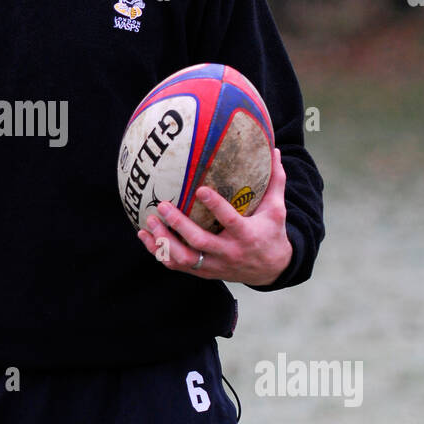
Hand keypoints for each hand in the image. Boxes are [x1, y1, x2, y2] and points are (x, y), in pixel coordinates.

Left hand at [137, 149, 292, 285]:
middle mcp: (229, 253)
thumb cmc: (272, 233)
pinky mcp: (204, 272)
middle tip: (164, 206)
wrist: (272, 270)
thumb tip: (275, 151)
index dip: (215, 206)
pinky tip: (146, 237)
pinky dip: (159, 252)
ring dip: (164, 241)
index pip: (230, 220)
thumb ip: (275, 181)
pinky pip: (177, 265)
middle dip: (179, 225)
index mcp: (246, 235)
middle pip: (200, 242)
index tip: (200, 190)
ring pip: (185, 258)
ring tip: (149, 222)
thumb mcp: (277, 210)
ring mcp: (214, 265)